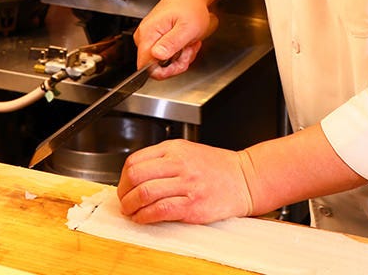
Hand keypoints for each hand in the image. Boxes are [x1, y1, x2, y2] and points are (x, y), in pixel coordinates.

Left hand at [117, 139, 251, 223]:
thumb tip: (136, 174)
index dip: (122, 177)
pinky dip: (145, 216)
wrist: (244, 179)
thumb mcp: (187, 151)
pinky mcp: (192, 205)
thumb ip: (163, 159)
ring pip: (145, 193)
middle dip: (123, 192)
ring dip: (131, 206)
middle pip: (136, 176)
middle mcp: (179, 163)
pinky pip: (160, 210)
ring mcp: (186, 184)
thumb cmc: (216, 167)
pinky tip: (143, 218)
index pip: (136, 160)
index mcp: (174, 148)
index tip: (124, 186)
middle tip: (124, 201)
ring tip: (131, 212)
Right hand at [134, 0, 216, 78]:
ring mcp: (149, 37)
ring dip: (179, 58)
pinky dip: (178, 52)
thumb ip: (171, 43)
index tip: (180, 63)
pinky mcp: (155, 38)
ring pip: (161, 62)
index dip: (164, 72)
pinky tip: (185, 42)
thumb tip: (156, 55)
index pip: (145, 67)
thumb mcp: (187, 28)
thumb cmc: (190, 7)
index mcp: (148, 33)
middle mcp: (144, 36)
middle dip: (175, 64)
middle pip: (154, 67)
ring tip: (189, 43)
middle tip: (189, 50)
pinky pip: (164, 55)